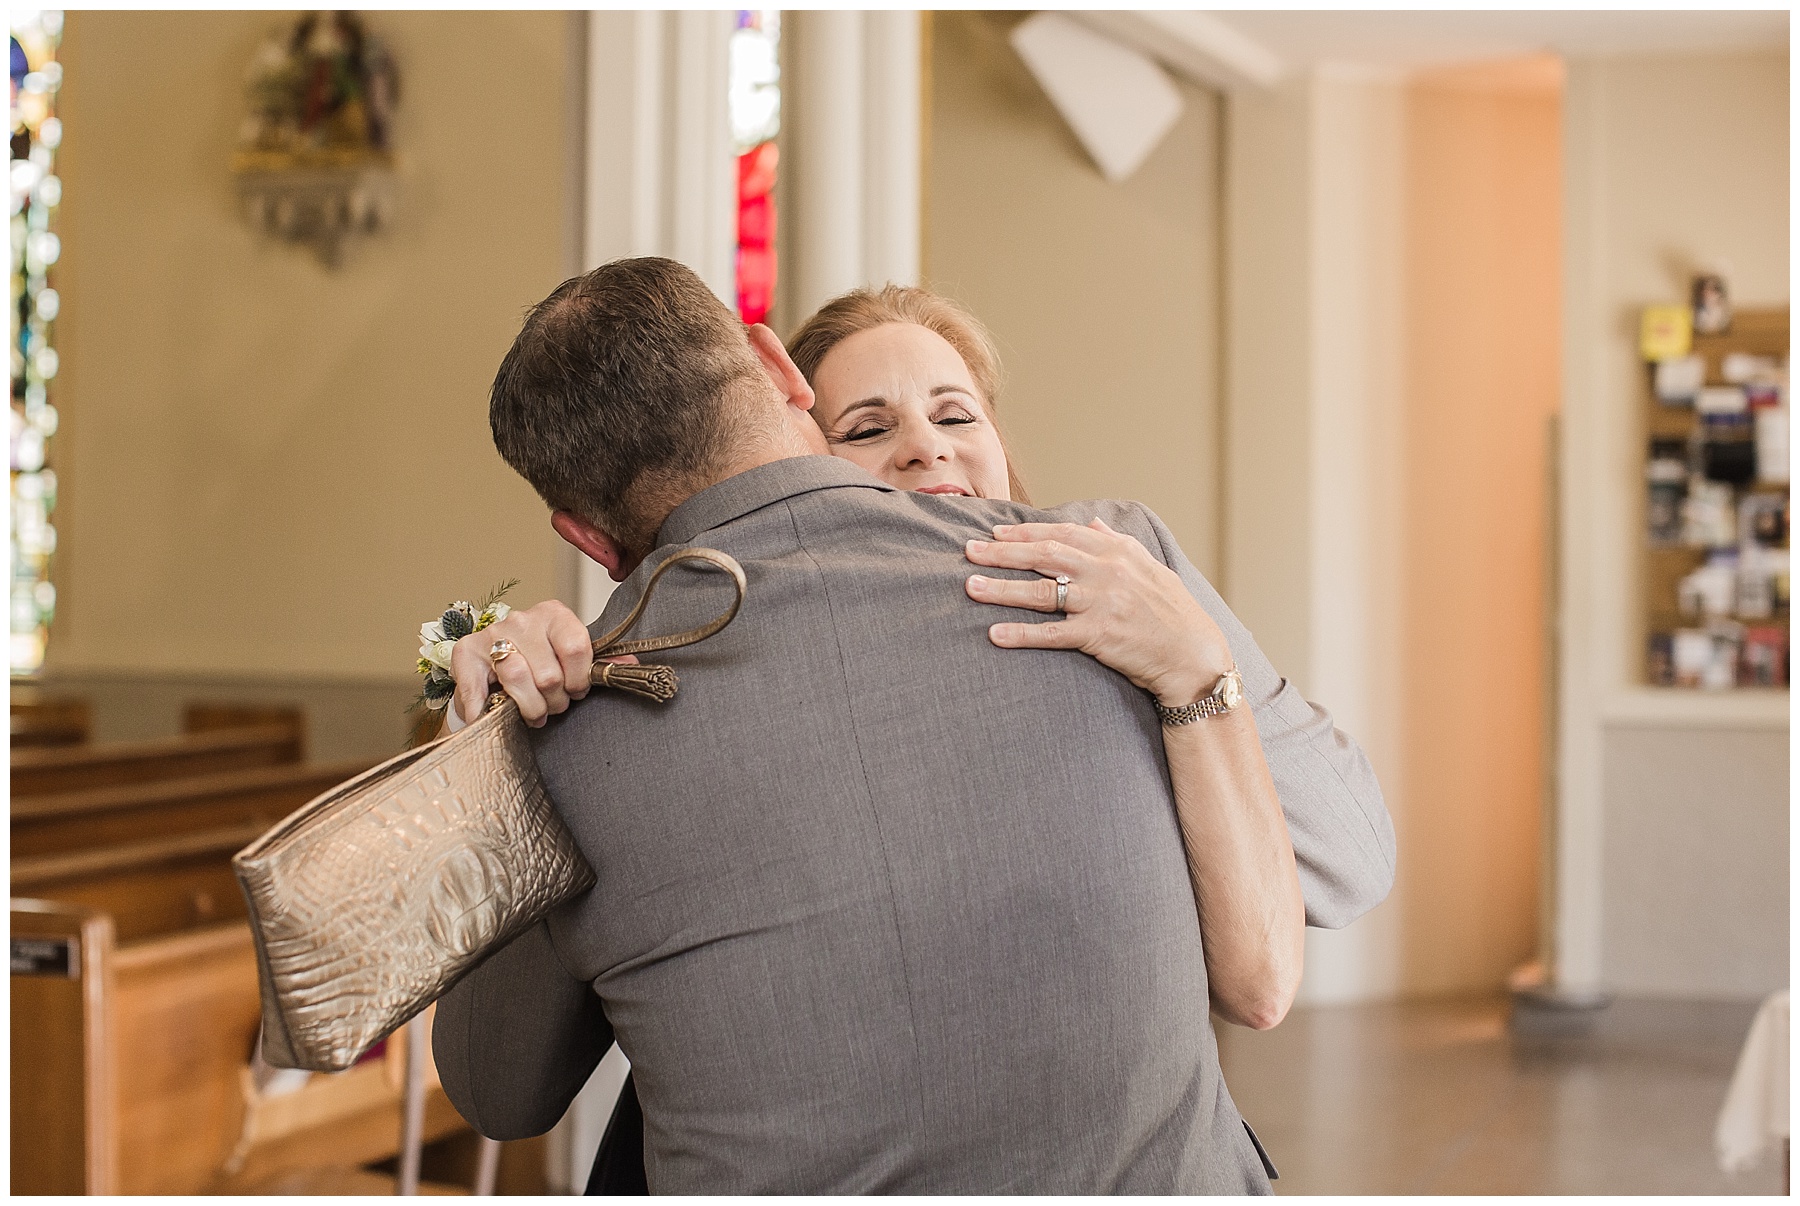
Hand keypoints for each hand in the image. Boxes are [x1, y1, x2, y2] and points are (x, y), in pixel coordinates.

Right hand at [450, 600, 597, 727]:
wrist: (497, 662)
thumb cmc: (542, 661)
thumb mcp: (572, 658)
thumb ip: (600, 663)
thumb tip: (631, 665)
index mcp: (554, 615)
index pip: (576, 647)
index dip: (579, 680)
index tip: (576, 692)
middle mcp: (522, 620)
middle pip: (548, 673)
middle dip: (554, 701)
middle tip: (553, 706)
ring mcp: (492, 634)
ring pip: (517, 678)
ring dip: (529, 707)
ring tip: (533, 713)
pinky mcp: (466, 652)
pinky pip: (476, 688)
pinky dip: (482, 710)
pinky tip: (489, 717)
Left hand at [963, 519, 1232, 707]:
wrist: (1194, 654)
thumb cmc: (1173, 612)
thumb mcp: (1150, 567)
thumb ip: (1118, 542)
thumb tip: (1093, 522)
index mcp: (1118, 551)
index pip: (1062, 534)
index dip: (1025, 532)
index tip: (996, 531)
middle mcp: (1106, 572)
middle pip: (1044, 556)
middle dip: (1003, 552)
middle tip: (969, 550)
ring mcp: (1101, 603)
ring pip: (1041, 592)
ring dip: (1002, 588)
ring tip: (971, 587)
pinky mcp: (1098, 635)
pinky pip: (1051, 634)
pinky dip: (1021, 633)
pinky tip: (995, 633)